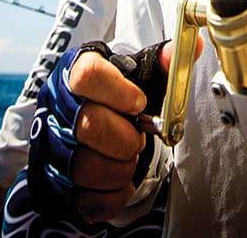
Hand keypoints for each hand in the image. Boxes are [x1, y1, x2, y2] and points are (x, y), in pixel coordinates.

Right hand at [25, 42, 167, 222]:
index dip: (120, 92)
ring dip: (121, 168)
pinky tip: (122, 181)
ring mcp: (50, 146)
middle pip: (90, 126)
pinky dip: (113, 196)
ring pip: (86, 167)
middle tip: (137, 138)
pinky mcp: (55, 183)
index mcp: (73, 72)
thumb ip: (163, 60)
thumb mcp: (136, 71)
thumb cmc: (114, 94)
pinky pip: (85, 200)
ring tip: (129, 158)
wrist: (85, 119)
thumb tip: (195, 45)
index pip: (87, 75)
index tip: (139, 103)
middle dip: (126, 139)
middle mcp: (56, 108)